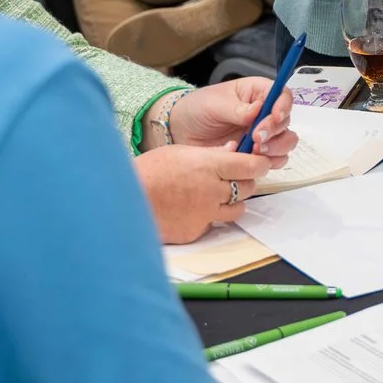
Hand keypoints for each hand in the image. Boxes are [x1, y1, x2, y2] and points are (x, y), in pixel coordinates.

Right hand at [133, 144, 273, 244]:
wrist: (123, 200)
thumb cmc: (149, 171)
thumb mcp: (180, 152)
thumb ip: (210, 154)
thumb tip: (233, 150)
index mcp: (210, 165)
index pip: (252, 166)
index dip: (259, 164)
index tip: (259, 164)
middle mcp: (213, 190)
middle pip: (249, 187)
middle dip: (245, 182)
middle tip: (232, 178)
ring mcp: (206, 213)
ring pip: (238, 209)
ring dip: (231, 202)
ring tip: (213, 195)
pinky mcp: (197, 231)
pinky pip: (214, 224)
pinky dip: (208, 217)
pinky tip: (191, 210)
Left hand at [172, 79, 297, 164]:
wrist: (181, 131)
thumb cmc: (197, 109)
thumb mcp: (213, 104)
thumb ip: (236, 109)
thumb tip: (257, 109)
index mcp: (257, 93)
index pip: (282, 95)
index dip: (283, 106)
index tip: (274, 116)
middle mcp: (264, 113)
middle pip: (286, 122)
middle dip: (275, 131)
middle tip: (257, 138)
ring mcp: (262, 134)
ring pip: (285, 143)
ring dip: (275, 148)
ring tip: (254, 150)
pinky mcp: (256, 153)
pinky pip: (273, 159)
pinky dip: (266, 162)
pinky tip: (249, 160)